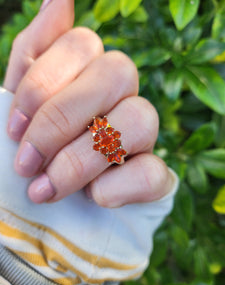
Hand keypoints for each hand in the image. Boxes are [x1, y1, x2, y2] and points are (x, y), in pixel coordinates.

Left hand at [4, 0, 173, 206]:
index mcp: (88, 74)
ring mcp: (142, 137)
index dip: (43, 83)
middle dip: (62, 119)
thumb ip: (34, 55)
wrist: (49, 210)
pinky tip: (92, 199)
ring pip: (140, 119)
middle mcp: (122, 97)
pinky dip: (115, 189)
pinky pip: (153, 173)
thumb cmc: (33, 154)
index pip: (81, 44)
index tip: (12, 127)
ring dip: (83, 159)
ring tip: (46, 189)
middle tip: (26, 163)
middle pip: (118, 71)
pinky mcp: (153, 176)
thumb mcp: (19, 108)